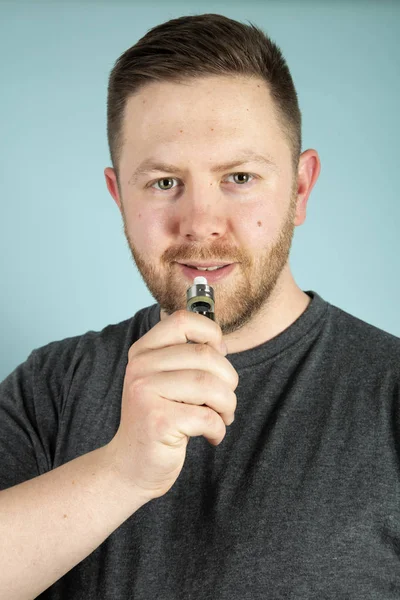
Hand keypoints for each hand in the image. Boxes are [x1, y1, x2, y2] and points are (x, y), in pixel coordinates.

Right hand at [106, 309, 238, 501]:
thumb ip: (187, 358)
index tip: (218, 356)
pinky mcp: (158, 421)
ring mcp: (145, 393)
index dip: (211, 334)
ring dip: (227, 405)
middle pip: (206, 356)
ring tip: (222, 417)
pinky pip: (208, 417)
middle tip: (225, 400)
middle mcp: (139, 367)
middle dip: (228, 380)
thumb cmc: (159, 419)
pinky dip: (219, 429)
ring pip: (210, 386)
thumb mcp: (167, 380)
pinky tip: (212, 436)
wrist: (132, 466)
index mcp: (143, 351)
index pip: (183, 320)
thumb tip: (221, 343)